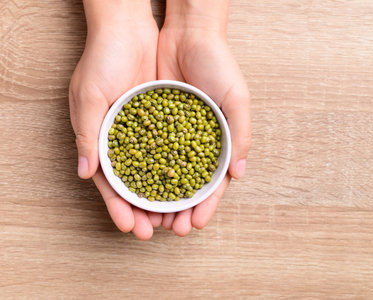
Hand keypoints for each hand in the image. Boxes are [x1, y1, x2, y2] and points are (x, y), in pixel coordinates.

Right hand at [69, 1, 160, 239]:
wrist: (128, 29)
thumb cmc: (101, 60)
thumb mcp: (88, 97)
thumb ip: (87, 136)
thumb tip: (85, 173)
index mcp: (100, 140)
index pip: (110, 183)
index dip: (119, 206)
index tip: (131, 227)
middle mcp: (124, 141)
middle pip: (136, 184)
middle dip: (146, 209)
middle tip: (159, 230)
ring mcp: (146, 132)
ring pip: (157, 172)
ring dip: (166, 196)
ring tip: (178, 217)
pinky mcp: (165, 119)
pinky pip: (174, 149)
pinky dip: (181, 168)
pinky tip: (191, 185)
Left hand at [157, 0, 251, 234]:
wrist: (188, 35)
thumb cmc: (219, 65)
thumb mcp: (236, 98)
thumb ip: (240, 135)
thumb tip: (239, 174)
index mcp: (216, 143)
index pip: (210, 184)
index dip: (204, 206)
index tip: (194, 225)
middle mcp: (191, 144)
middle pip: (183, 185)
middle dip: (177, 209)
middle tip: (168, 229)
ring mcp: (168, 135)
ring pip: (160, 174)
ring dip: (155, 198)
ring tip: (148, 218)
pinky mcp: (148, 122)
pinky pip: (141, 150)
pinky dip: (137, 170)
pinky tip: (132, 186)